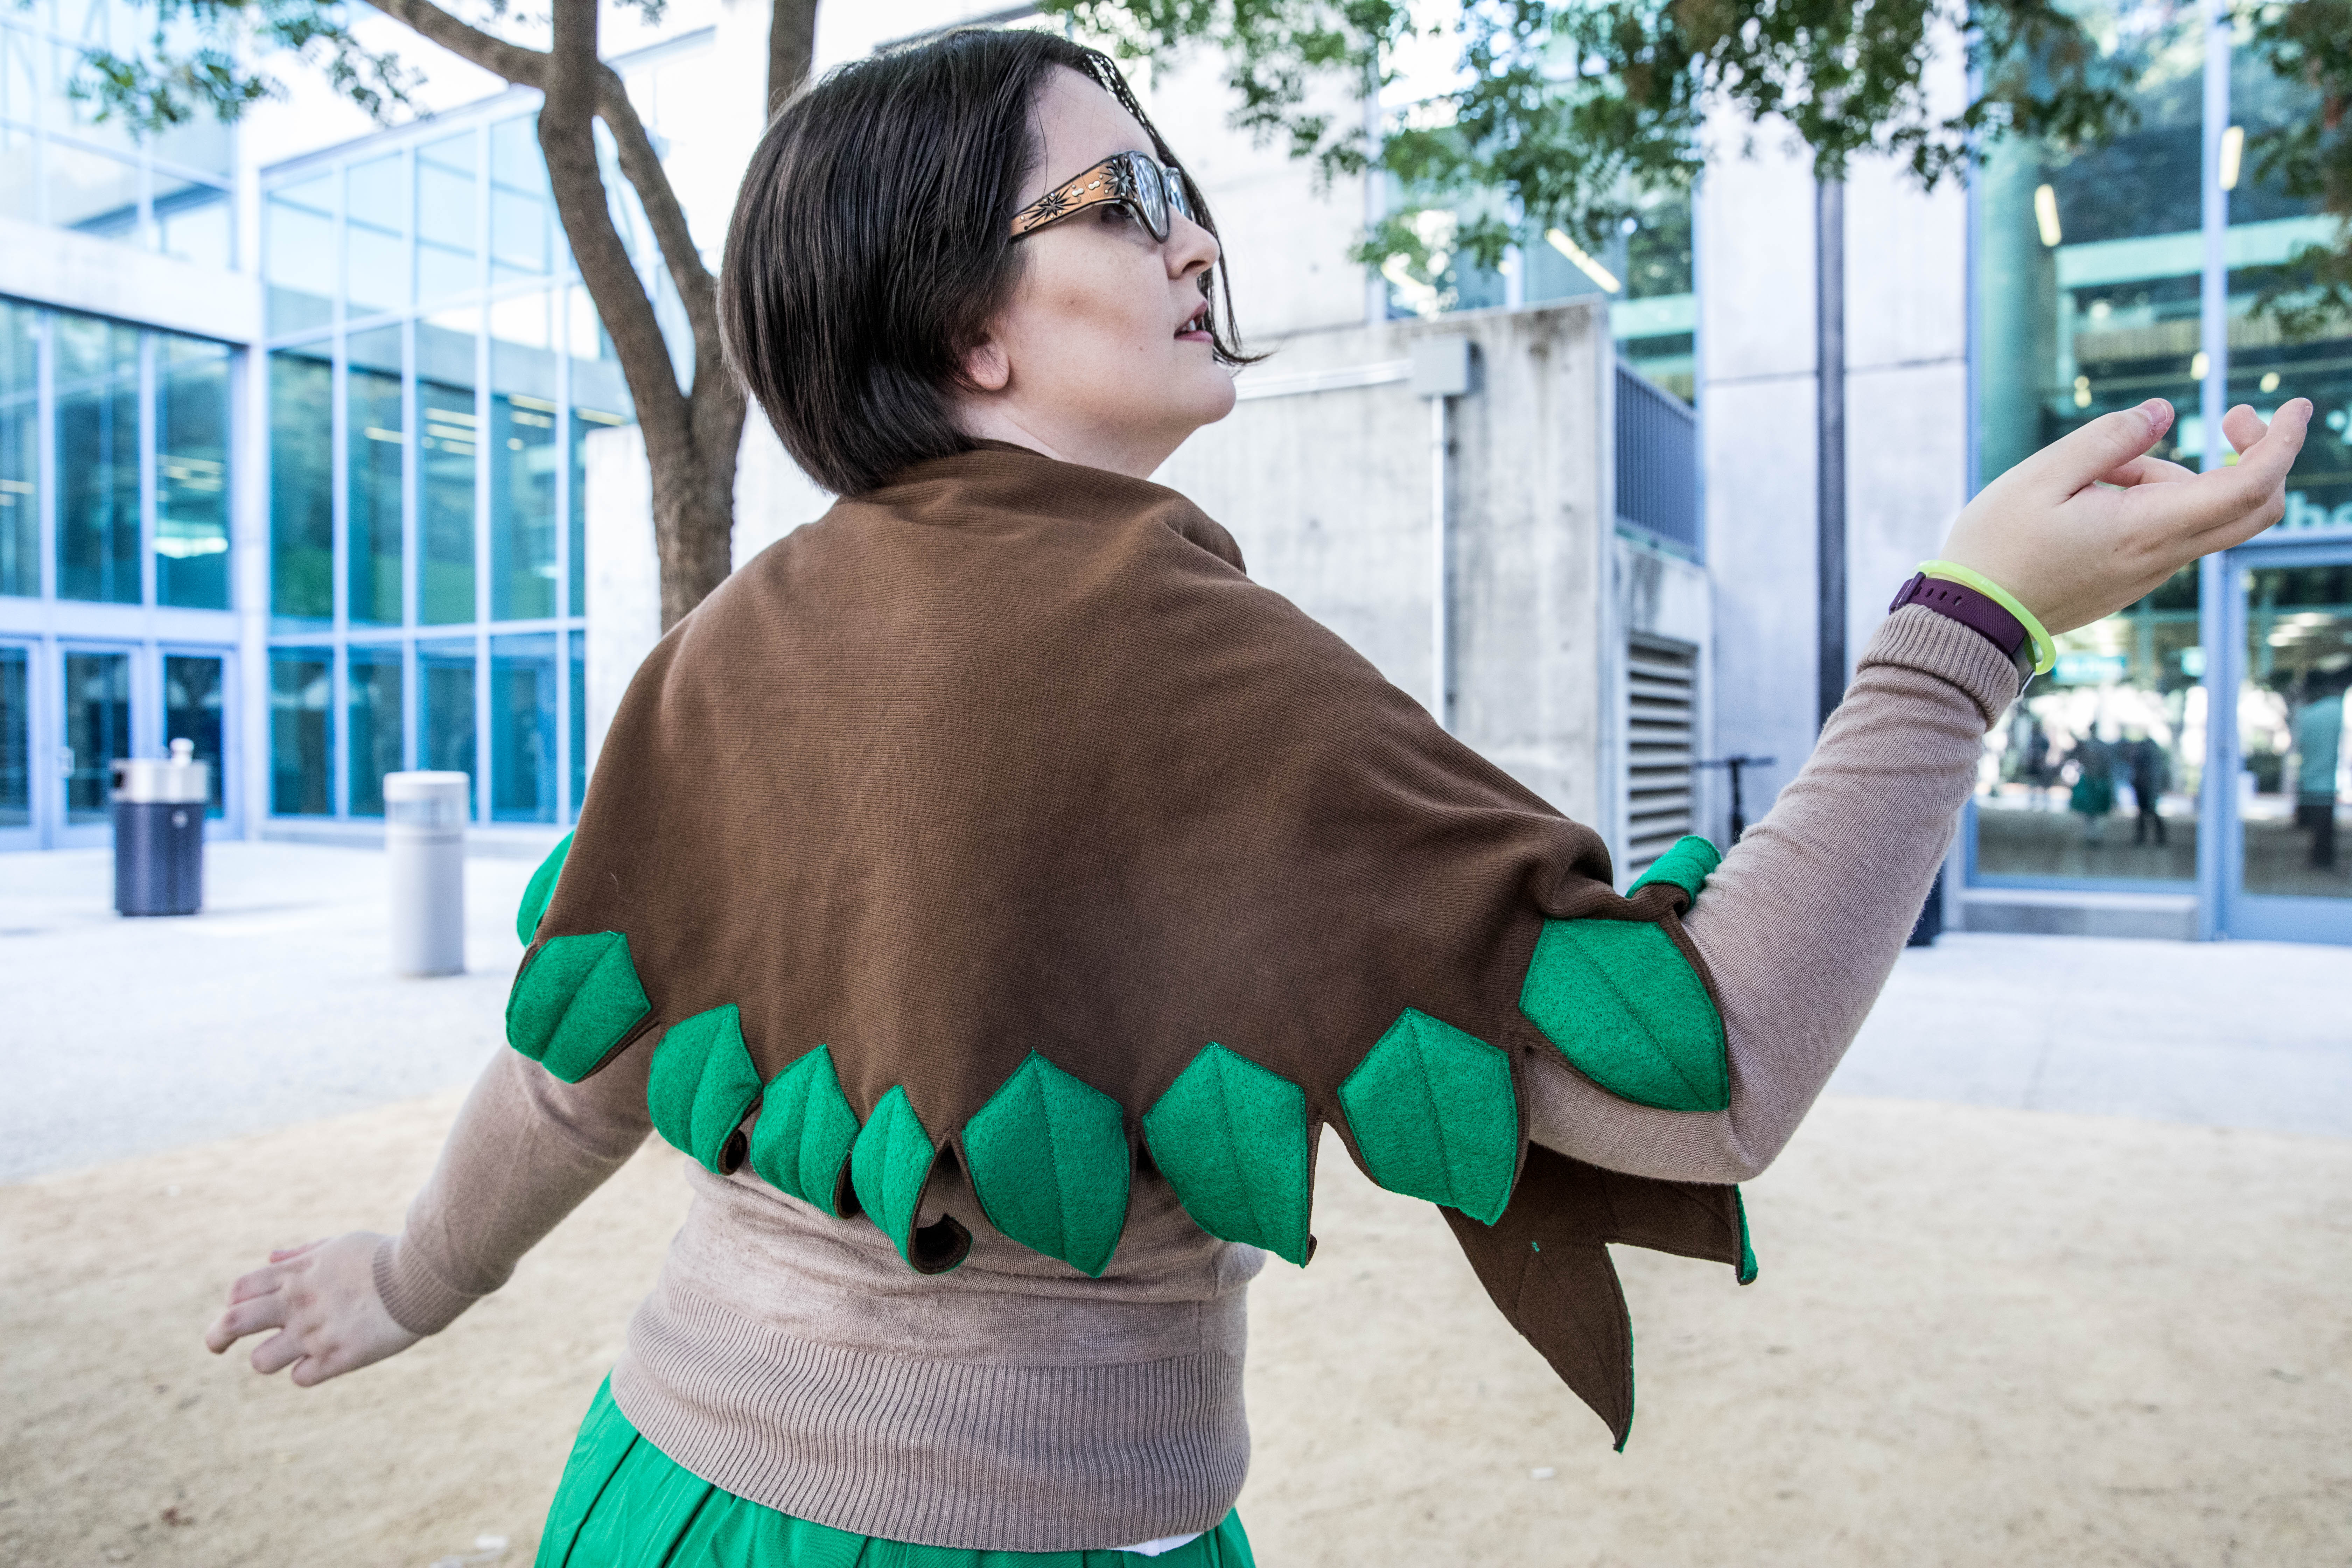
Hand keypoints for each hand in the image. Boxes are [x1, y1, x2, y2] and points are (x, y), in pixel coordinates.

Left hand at [203, 1231, 420, 1386]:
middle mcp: (298, 1304)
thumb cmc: (383, 1255)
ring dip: (268, 1359)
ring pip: (261, 1361)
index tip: (235, 1313)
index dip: (230, 1304)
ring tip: (288, 1354)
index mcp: (297, 1274)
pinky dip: (307, 1372)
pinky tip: (325, 1361)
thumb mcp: (339, 1244)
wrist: (424, 1275)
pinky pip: (301, 1378)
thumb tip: (270, 1258)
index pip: (238, 1291)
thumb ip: (301, 1254)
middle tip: (217, 1346)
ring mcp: (317, 1333)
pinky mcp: (340, 1358)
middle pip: (232, 1324)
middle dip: (216, 1338)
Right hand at [1939, 397, 2312, 634]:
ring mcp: (2149, 574)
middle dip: (2262, 457)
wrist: (1969, 618)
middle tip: (2230, 419)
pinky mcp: (2133, 581)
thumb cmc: (1997, 545)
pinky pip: (2170, 532)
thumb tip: (2163, 412)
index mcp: (2146, 529)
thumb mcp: (2043, 475)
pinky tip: (2093, 500)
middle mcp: (2161, 558)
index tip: (2294, 406)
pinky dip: (2154, 501)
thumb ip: (2110, 439)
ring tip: (2094, 474)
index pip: (2248, 487)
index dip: (2283, 443)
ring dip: (2175, 476)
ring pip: (2203, 513)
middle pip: (2254, 509)